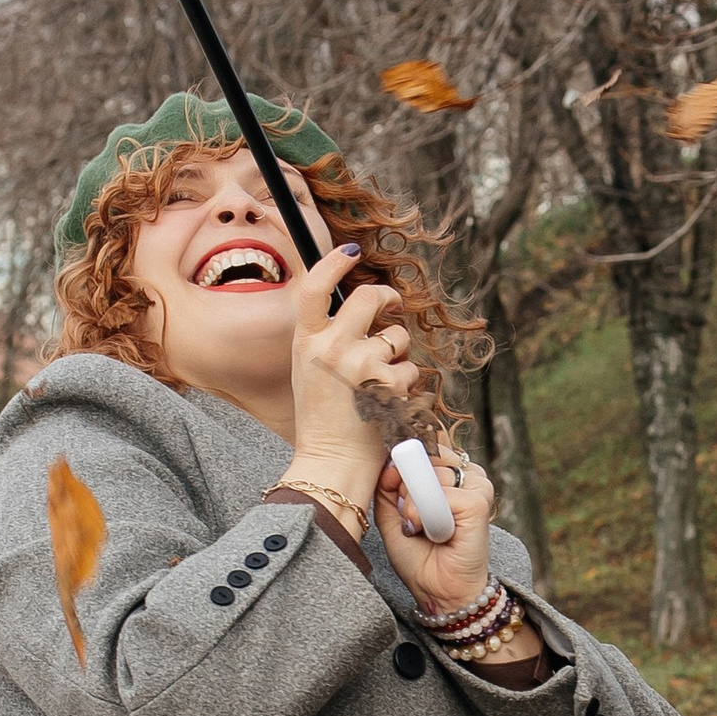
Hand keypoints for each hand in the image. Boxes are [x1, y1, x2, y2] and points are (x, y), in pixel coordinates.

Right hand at [286, 245, 418, 506]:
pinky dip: (406, 385)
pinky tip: (388, 404)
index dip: (335, 262)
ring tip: (380, 384)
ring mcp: (361, 364)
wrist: (330, 463)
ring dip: (398, 354)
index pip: (314, 286)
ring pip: (397, 337)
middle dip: (388, 298)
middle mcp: (331, 347)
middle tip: (393, 307)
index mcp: (306, 342)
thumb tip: (362, 306)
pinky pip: (410, 369)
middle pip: (369, 296)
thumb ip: (329, 338)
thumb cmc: (323, 421)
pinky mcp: (387, 384)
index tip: (351, 251)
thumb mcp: (311, 371)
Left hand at [375, 445, 497, 609]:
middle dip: (406, 491)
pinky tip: (438, 535)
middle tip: (413, 521)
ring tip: (425, 529)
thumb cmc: (419, 555)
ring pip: (432, 473)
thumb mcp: (392, 514)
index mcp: (448, 472)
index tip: (395, 488)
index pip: (423, 444)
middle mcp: (465, 475)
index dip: (402, 464)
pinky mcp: (479, 503)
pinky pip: (442, 494)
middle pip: (424, 456)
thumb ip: (388, 485)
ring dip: (414, 507)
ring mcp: (476, 487)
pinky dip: (427, 517)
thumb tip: (391, 463)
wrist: (436, 589)